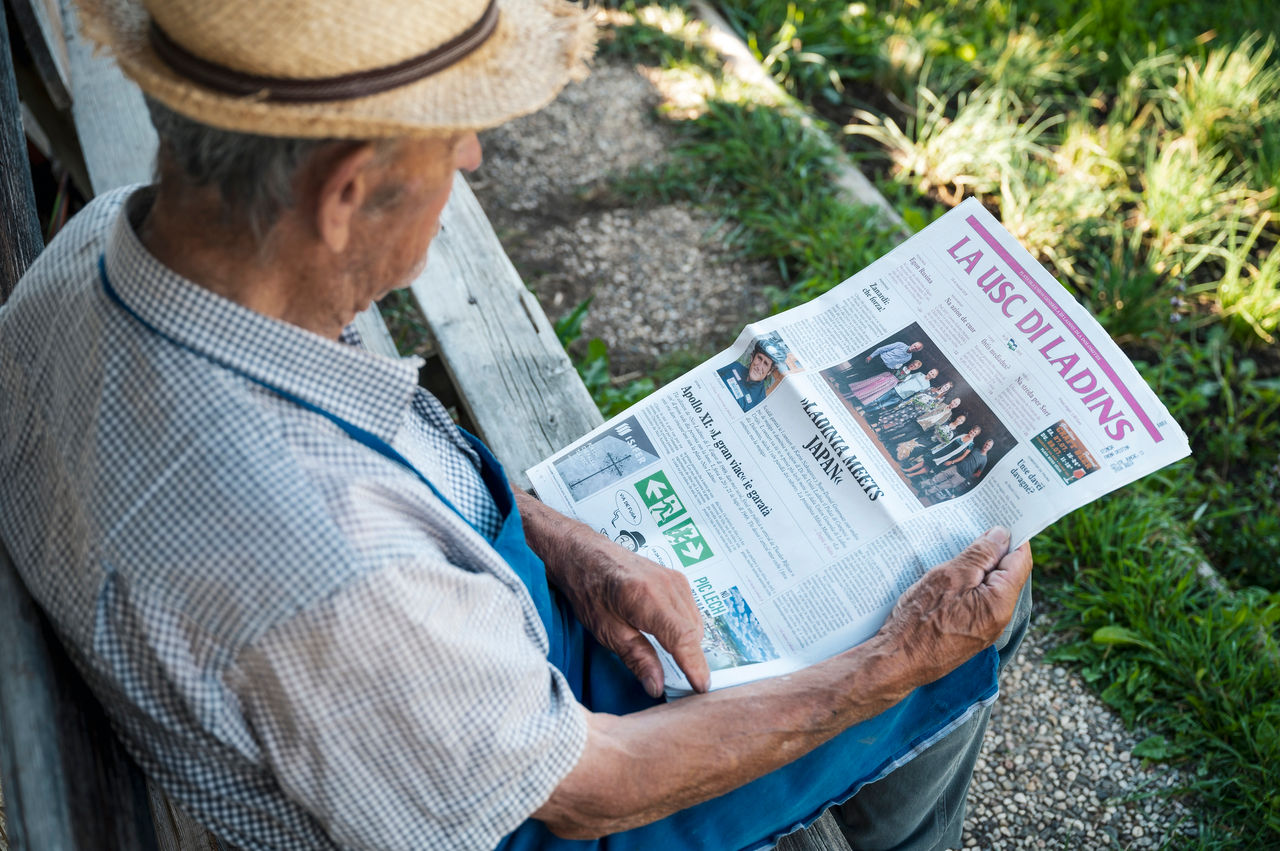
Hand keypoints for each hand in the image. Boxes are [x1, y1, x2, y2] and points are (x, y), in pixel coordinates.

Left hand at [514, 490, 708, 696]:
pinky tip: (672, 639)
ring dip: (690, 645)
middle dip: (693, 660)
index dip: (695, 666)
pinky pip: (691, 611)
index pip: (682, 637)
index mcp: (646, 598)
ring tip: (678, 665)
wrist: (584, 554)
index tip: (702, 689)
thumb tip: (657, 686)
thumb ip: (636, 658)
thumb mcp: (606, 631)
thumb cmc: (588, 590)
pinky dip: (687, 629)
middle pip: (693, 632)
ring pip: (695, 623)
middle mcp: (666, 585)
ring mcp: (674, 579)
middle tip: (684, 686)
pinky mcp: (676, 578)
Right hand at [876, 527, 1030, 687]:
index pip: (1020, 560)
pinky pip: (976, 602)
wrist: (896, 661)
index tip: (1000, 518)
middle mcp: (999, 619)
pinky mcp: (968, 634)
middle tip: (972, 531)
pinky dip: (967, 587)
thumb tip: (1002, 536)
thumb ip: (980, 555)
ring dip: (977, 570)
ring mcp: (984, 629)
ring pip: (989, 589)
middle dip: (993, 552)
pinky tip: (949, 579)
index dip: (1013, 537)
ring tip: (956, 554)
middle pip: (1006, 575)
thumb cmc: (919, 619)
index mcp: (1000, 602)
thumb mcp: (949, 577)